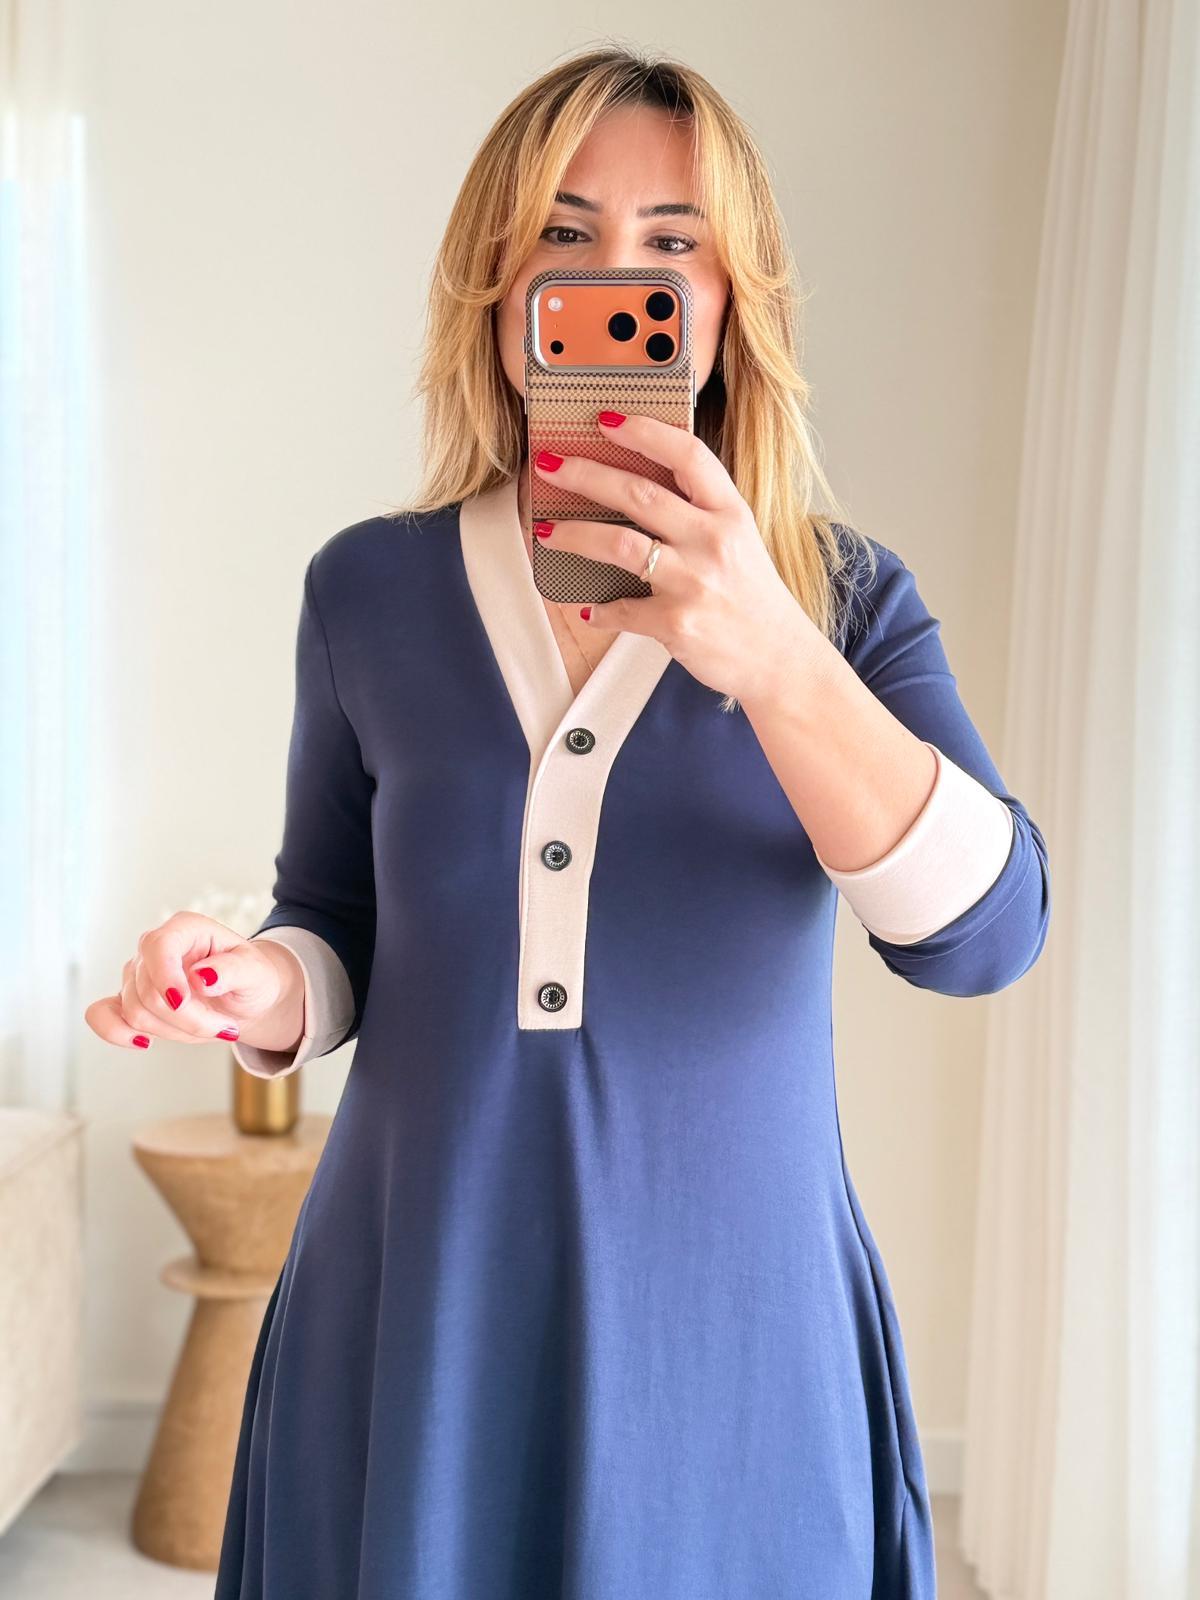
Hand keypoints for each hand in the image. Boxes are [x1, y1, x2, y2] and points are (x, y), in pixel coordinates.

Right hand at [83, 911, 303, 1053]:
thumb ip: (234, 969)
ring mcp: (136, 973)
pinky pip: (101, 1015)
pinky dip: (116, 1032)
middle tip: (226, 1027)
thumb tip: (201, 976)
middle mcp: (155, 946)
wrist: (243, 999)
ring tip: (209, 1027)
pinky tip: (144, 1043)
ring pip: (135, 1012)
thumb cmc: (251, 979)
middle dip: (189, 1019)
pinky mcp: (126, 999)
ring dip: (175, 1031)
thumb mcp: (257, 973)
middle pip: (149, 991)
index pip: (158, 946)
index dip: (166, 977)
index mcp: (186, 928)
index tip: (184, 1002)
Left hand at [531, 411, 820, 702]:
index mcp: (730, 513)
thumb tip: (636, 491)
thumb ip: (699, 513)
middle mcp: (714, 541)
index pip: (687, 455)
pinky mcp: (677, 623)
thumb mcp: (739, 541)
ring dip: (574, 535)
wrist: (779, 658)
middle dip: (585, 474)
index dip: (644, 432)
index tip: (607, 421)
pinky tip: (589, 609)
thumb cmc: (753, 598)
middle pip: (638, 493)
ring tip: (545, 533)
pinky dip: (599, 610)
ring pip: (619, 545)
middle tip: (551, 466)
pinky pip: (622, 609)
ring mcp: (694, 582)